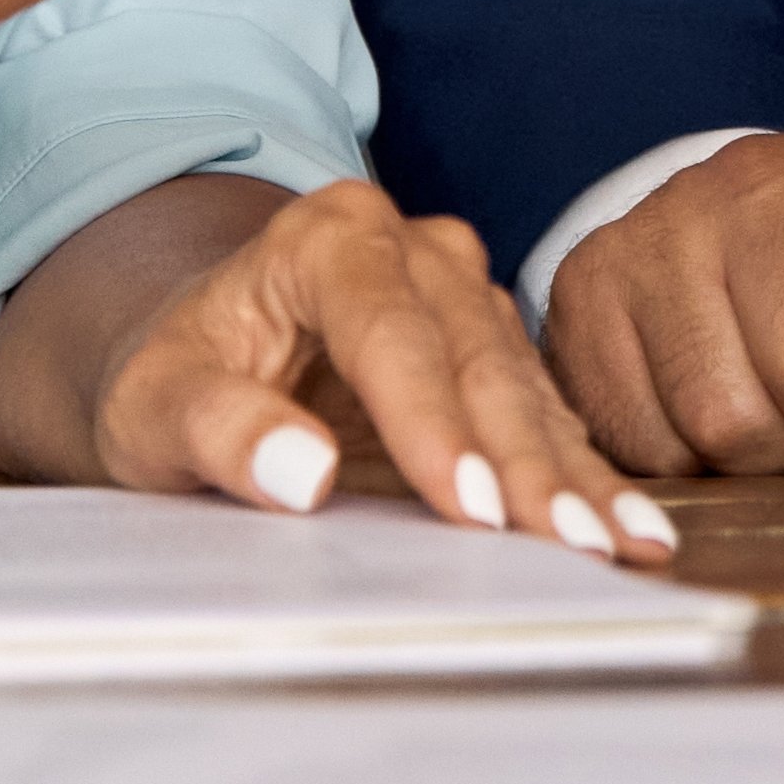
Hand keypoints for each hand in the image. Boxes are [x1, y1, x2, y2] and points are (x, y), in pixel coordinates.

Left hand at [0, 170, 675, 559]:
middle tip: (569, 546)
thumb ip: (218, 429)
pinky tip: (628, 526)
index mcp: (325, 237)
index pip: (388, 330)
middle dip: (523, 460)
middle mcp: (408, 246)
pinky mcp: (488, 341)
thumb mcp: (155, 407)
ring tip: (621, 545)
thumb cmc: (172, 380)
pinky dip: (583, 471)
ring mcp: (459, 289)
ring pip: (522, 382)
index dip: (432, 422)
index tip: (471, 507)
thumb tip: (303, 475)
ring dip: (572, 472)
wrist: (196, 355)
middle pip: (474, 357)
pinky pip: (542, 407)